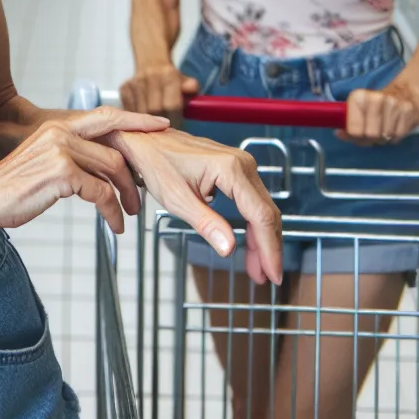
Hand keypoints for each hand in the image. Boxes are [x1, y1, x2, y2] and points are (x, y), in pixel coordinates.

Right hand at [0, 107, 170, 233]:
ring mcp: (62, 150)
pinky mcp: (62, 173)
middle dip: (135, 173)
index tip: (159, 124)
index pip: (106, 116)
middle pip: (115, 148)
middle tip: (142, 195)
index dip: (135, 119)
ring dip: (126, 196)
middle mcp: (61, 132)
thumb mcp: (44, 161)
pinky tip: (113, 225)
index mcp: (58, 126)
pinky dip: (112, 212)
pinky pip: (102, 193)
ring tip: (128, 214)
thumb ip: (70, 155)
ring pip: (112, 170)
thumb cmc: (12, 187)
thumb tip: (99, 168)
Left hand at [107, 129, 282, 285]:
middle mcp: (242, 163)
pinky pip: (251, 200)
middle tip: (266, 278)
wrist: (145, 140)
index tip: (273, 275)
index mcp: (231, 170)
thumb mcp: (178, 199)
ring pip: (261, 207)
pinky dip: (252, 224)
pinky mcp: (235, 168)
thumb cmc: (156, 163)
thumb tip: (230, 249)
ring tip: (257, 268)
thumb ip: (206, 224)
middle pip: (266, 212)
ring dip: (261, 238)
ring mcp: (240, 163)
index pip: (261, 215)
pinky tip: (247, 243)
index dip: (269, 248)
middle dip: (268, 247)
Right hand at [120, 63, 198, 121]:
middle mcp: (150, 76)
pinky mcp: (123, 88)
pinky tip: (142, 119)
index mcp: (169, 74)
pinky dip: (135, 118)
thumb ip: (192, 88)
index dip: (175, 119)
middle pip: (154, 110)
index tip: (176, 127)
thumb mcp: (187, 84)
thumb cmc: (173, 81)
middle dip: (160, 124)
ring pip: (139, 112)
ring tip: (153, 126)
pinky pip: (128, 110)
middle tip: (163, 129)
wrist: (152, 64)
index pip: (171, 104)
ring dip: (146, 123)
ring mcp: (134, 82)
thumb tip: (191, 88)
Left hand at [337, 82, 418, 144]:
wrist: (405, 91)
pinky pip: (398, 136)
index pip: (354, 129)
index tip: (357, 135)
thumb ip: (347, 123)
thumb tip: (339, 134)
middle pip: (370, 135)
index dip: (355, 137)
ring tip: (382, 130)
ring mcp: (394, 105)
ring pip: (385, 137)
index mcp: (358, 97)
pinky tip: (393, 129)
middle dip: (369, 139)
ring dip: (383, 139)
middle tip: (371, 134)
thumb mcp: (358, 108)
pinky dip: (394, 137)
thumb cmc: (376, 103)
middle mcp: (376, 99)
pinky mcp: (408, 111)